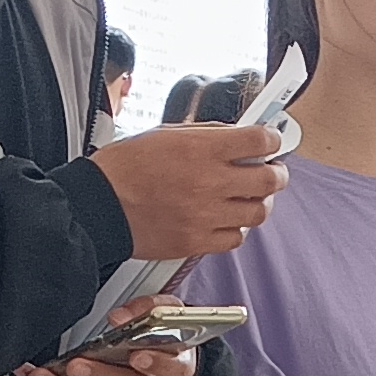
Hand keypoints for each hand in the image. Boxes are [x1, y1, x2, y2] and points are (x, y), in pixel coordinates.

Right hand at [96, 121, 287, 264]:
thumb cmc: (124, 168)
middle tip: (272, 171)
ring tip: (248, 197)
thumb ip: (205, 135)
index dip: (272, 140)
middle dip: (276, 173)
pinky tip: (226, 219)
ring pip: (258, 212)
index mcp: (202, 148)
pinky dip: (236, 228)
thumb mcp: (165, 134)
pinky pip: (235, 238)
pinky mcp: (197, 241)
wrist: (98, 206)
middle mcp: (209, 181)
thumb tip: (235, 136)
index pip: (260, 141)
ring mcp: (205, 215)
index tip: (270, 143)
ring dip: (258, 202)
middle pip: (270, 180)